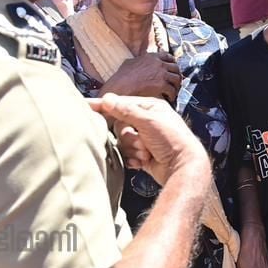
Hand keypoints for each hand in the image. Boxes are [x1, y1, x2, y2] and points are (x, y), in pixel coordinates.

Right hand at [87, 94, 206, 184]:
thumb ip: (125, 110)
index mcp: (150, 107)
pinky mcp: (142, 155)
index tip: (84, 105)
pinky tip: (143, 162)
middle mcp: (146, 121)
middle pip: (119, 126)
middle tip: (142, 143)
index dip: (103, 106)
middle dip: (128, 137)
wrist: (183, 168)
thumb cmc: (171, 140)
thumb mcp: (148, 121)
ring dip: (132, 149)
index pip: (120, 104)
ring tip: (146, 154)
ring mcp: (144, 139)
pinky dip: (133, 159)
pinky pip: (126, 154)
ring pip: (122, 141)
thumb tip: (106, 99)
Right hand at [99, 52, 180, 102]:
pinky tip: (169, 98)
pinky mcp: (161, 85)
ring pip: (177, 79)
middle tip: (175, 83)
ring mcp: (161, 73)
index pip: (168, 56)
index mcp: (151, 56)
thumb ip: (137, 61)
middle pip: (176, 68)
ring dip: (176, 86)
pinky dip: (172, 95)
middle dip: (176, 75)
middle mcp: (159, 63)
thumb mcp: (129, 63)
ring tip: (173, 92)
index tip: (172, 70)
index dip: (172, 63)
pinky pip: (172, 90)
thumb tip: (136, 61)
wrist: (120, 87)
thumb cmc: (121, 77)